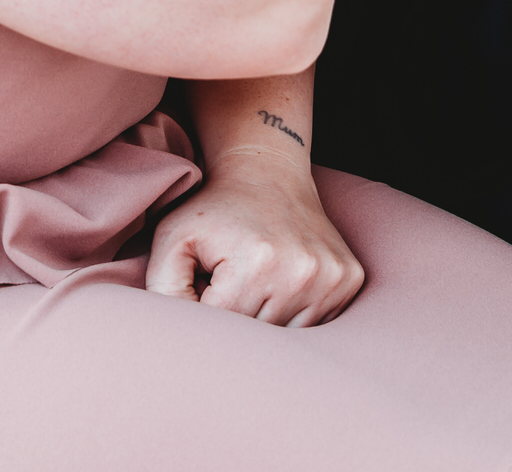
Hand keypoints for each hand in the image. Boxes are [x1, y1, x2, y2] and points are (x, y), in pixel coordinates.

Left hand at [146, 147, 364, 326]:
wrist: (267, 172)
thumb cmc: (214, 210)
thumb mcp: (173, 238)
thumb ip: (162, 290)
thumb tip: (179, 338)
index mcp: (257, 264)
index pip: (221, 330)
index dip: (206, 315)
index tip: (204, 289)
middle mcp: (302, 273)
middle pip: (256, 339)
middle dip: (236, 321)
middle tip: (229, 286)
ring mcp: (332, 278)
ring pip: (287, 340)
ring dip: (267, 323)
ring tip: (255, 286)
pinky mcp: (349, 280)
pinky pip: (316, 325)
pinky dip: (294, 315)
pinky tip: (282, 285)